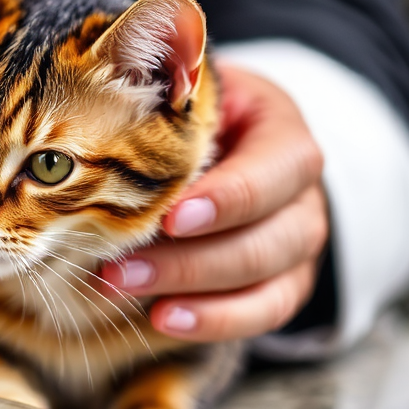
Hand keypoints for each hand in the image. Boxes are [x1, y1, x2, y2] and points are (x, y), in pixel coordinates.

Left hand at [100, 62, 327, 341]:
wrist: (232, 144)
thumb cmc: (195, 116)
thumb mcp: (190, 92)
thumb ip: (163, 90)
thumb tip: (106, 86)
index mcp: (283, 134)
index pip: (276, 170)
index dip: (227, 198)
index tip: (169, 217)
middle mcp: (302, 195)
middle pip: (268, 238)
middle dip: (191, 260)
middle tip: (118, 268)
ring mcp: (298, 244)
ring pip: (267, 282)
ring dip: (193, 294)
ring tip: (122, 290)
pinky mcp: (284, 283)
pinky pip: (264, 314)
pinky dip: (214, 322)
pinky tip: (163, 320)